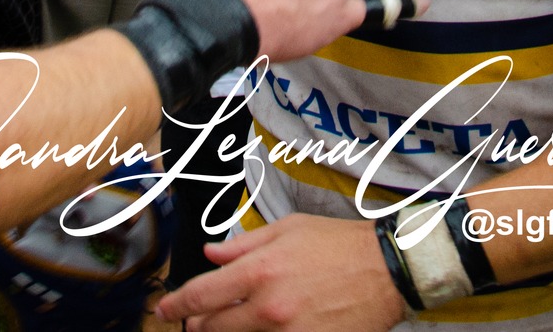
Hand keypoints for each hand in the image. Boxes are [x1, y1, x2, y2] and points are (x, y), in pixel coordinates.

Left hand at [159, 214, 405, 331]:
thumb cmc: (338, 244)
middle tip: (193, 323)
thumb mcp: (288, 229)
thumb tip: (212, 254)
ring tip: (229, 325)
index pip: (202, 295)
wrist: (388, 269)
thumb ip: (245, 244)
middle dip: (198, 325)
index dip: (177, 304)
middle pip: (214, 327)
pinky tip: (265, 331)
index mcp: (260, 270)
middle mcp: (269, 307)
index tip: (165, 309)